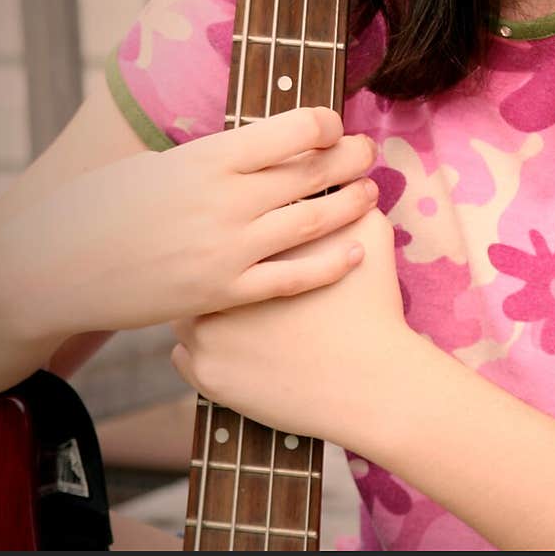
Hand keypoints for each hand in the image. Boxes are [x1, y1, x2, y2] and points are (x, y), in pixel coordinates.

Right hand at [0, 108, 378, 341]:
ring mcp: (227, 249)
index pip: (293, 129)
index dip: (325, 124)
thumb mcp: (162, 163)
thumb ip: (215, 158)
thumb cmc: (106, 205)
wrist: (60, 266)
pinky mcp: (223, 293)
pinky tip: (354, 252)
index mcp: (209, 157)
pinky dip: (329, 264)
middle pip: (311, 172)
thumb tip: (261, 146)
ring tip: (370, 193)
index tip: (333, 126)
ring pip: (312, 221)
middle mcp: (226, 199)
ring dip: (349, 204)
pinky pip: (292, 278)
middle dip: (350, 159)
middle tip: (369, 153)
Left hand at [170, 207, 409, 447]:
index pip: (220, 220)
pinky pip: (183, 355)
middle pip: (192, 260)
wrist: (371, 383)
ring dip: (199, 308)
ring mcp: (206, 333)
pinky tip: (226, 346)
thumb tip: (335, 171)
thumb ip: (345, 198)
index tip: (241, 230)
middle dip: (203, 260)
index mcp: (253, 243)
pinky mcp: (207, 375)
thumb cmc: (372, 307)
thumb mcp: (370, 235)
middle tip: (220, 262)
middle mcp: (218, 283)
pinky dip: (202, 351)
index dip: (229, 224)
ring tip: (220, 306)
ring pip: (182, 311)